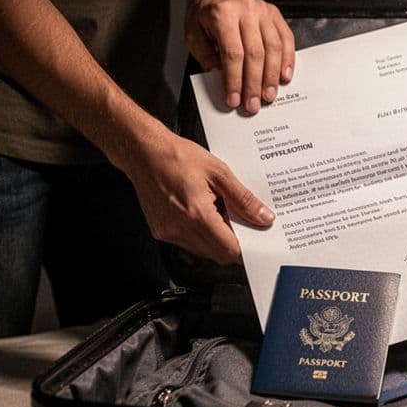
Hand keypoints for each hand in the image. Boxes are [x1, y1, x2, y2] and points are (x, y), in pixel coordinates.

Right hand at [121, 130, 274, 264]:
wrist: (143, 152)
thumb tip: (263, 217)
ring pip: (202, 251)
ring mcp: (167, 232)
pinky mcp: (160, 231)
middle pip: (217, 254)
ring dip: (217, 240)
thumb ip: (243, 199)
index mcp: (196, 214)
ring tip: (221, 214)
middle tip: (242, 224)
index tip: (257, 239)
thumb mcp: (219, 172)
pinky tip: (204, 214)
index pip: (229, 249)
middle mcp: (179, 228)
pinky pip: (188, 244)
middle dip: (233, 243)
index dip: (247, 247)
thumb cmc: (176, 156)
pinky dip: (201, 235)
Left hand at [184, 0, 294, 113]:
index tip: (234, 99)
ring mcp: (263, 10)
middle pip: (255, 53)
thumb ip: (207, 58)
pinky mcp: (275, 14)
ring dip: (272, 76)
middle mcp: (246, 9)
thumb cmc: (204, 15)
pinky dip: (287, 60)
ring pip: (273, 48)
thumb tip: (223, 80)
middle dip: (254, 83)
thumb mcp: (194, 36)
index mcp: (222, 14)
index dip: (235, 80)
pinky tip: (284, 76)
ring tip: (268, 95)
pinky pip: (286, 39)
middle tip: (253, 104)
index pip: (232, 53)